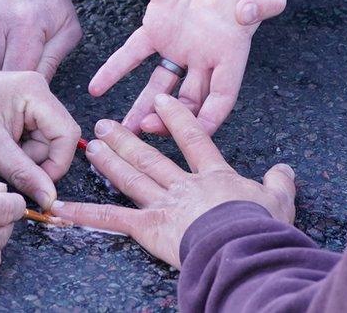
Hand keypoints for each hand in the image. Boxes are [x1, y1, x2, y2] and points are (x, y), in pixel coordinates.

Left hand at [0, 71, 80, 209]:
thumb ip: (25, 175)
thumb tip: (50, 198)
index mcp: (35, 92)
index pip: (66, 134)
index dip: (57, 164)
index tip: (38, 183)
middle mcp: (38, 91)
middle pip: (57, 139)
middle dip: (36, 160)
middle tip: (8, 163)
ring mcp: (30, 100)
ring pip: (46, 142)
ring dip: (26, 157)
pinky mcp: (21, 110)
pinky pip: (33, 138)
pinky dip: (19, 151)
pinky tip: (0, 147)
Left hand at [53, 95, 295, 267]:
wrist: (244, 245)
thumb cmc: (262, 226)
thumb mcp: (279, 200)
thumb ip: (278, 183)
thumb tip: (285, 169)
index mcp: (213, 176)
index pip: (193, 140)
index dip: (178, 119)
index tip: (163, 101)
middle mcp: (183, 185)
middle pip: (151, 157)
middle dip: (128, 140)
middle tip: (107, 124)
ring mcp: (163, 204)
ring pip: (131, 178)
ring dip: (109, 162)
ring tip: (90, 146)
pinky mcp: (148, 226)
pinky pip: (111, 218)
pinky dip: (84, 213)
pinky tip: (61, 206)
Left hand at [90, 0, 291, 134]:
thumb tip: (247, 15)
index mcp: (234, 47)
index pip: (223, 96)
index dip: (210, 120)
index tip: (192, 139)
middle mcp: (205, 52)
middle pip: (188, 102)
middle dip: (169, 124)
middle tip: (144, 136)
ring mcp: (179, 40)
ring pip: (159, 86)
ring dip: (141, 109)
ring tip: (118, 130)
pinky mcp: (155, 21)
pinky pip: (132, 52)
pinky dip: (114, 70)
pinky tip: (96, 88)